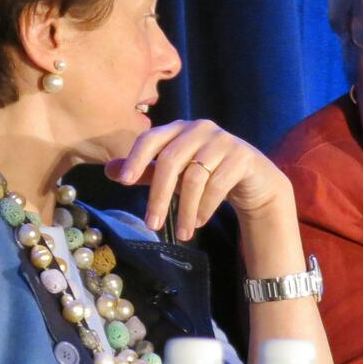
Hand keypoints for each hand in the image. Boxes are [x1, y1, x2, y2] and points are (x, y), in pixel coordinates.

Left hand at [106, 119, 291, 240]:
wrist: (253, 180)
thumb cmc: (206, 173)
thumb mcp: (174, 173)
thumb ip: (146, 171)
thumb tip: (109, 171)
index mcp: (178, 128)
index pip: (151, 139)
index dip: (136, 159)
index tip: (124, 182)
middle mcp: (200, 128)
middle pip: (171, 161)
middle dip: (159, 196)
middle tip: (152, 225)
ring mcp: (223, 140)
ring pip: (195, 177)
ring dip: (185, 210)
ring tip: (182, 234)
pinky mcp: (242, 156)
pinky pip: (218, 184)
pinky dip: (205, 207)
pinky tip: (199, 222)